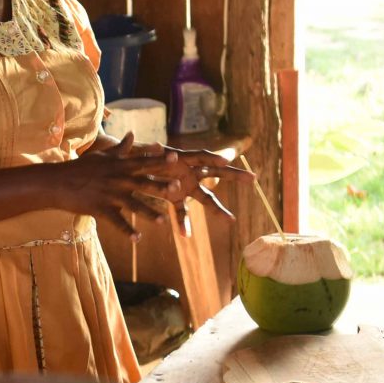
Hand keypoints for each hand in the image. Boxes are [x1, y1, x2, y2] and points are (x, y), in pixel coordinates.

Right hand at [57, 147, 176, 232]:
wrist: (58, 183)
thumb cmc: (81, 167)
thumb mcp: (102, 155)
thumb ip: (121, 148)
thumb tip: (133, 134)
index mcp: (119, 167)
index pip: (143, 162)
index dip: (160, 160)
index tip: (176, 158)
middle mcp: (117, 180)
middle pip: (143, 184)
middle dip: (161, 186)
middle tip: (178, 188)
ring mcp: (110, 196)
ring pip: (133, 205)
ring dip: (149, 213)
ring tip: (164, 221)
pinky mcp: (101, 209)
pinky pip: (117, 222)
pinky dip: (127, 231)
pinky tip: (138, 239)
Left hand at [119, 144, 253, 223]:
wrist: (130, 166)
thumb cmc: (138, 154)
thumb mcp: (140, 151)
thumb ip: (145, 150)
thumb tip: (155, 147)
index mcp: (183, 158)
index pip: (202, 156)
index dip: (213, 158)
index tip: (226, 159)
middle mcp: (189, 171)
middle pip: (216, 173)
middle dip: (235, 176)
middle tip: (253, 178)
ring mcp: (185, 185)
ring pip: (206, 197)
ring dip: (218, 209)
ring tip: (231, 220)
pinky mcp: (175, 197)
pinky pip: (182, 212)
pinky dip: (183, 223)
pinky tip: (185, 236)